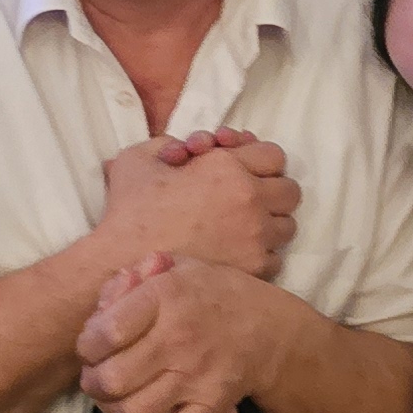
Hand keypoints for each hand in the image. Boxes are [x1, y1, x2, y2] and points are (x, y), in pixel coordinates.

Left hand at [78, 253, 291, 412]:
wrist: (269, 329)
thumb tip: (106, 296)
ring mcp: (196, 377)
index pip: (107, 332)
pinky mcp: (211, 406)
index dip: (86, 345)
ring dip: (112, 410)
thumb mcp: (179, 268)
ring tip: (112, 399)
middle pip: (113, 378)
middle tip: (94, 378)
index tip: (90, 347)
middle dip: (92, 382)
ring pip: (134, 412)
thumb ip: (137, 276)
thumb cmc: (213, 295)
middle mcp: (180, 339)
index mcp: (167, 298)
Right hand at [97, 133, 299, 276]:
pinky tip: (238, 254)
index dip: (259, 161)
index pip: (274, 155)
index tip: (244, 171)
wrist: (122, 261)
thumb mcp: (139, 159)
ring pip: (287, 227)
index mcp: (226, 166)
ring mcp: (255, 235)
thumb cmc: (129, 210)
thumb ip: (166, 144)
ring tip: (244, 230)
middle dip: (271, 192)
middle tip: (249, 200)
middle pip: (290, 191)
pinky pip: (276, 258)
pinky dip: (261, 256)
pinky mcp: (253, 267)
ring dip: (270, 225)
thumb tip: (183, 149)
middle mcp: (249, 198)